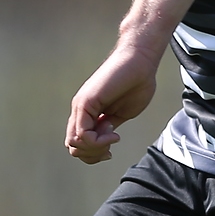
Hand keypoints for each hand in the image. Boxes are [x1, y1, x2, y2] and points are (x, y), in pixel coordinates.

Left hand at [65, 40, 162, 163]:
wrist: (141, 61)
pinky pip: (82, 133)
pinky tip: (114, 134)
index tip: (112, 147)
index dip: (94, 154)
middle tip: (111, 146)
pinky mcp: (85, 102)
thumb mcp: (122, 114)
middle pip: (73, 147)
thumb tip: (100, 141)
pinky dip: (98, 141)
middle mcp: (80, 111)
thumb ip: (108, 128)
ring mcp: (81, 106)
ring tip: (113, 139)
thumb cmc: (137, 83)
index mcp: (89, 114)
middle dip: (93, 154)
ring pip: (74, 143)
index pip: (79, 144)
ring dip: (95, 149)